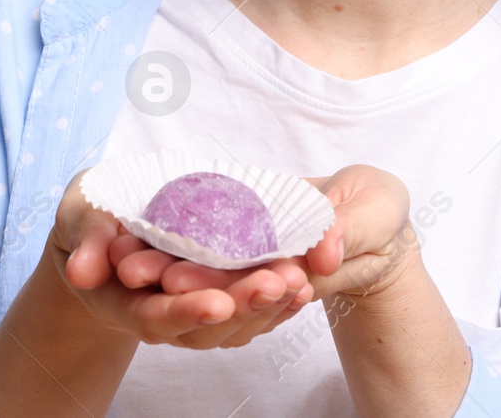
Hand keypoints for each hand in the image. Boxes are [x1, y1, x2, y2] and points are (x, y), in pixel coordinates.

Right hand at [43, 168, 313, 349]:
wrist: (104, 226)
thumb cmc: (90, 217)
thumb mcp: (80, 217)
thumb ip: (84, 241)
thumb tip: (82, 271)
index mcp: (123, 302)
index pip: (155, 315)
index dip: (186, 311)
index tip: (217, 303)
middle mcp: (161, 315)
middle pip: (206, 325)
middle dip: (243, 306)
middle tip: (277, 284)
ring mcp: (192, 310)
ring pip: (235, 322)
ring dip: (268, 305)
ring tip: (298, 280)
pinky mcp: (216, 297)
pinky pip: (250, 309)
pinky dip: (277, 299)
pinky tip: (303, 281)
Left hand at [152, 165, 415, 308]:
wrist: (374, 209)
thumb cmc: (383, 213)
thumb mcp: (379, 213)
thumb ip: (352, 230)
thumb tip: (323, 252)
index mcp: (299, 279)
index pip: (248, 291)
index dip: (211, 288)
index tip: (173, 278)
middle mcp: (267, 278)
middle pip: (212, 288)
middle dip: (169, 279)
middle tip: (129, 266)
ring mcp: (252, 263)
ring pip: (200, 270)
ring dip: (159, 262)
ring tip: (116, 252)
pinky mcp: (242, 239)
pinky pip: (201, 242)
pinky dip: (167, 234)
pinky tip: (132, 225)